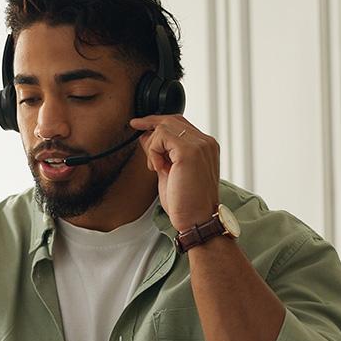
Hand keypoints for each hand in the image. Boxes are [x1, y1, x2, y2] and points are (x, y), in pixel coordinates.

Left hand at [129, 115, 220, 230]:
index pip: (180, 124)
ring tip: (156, 167)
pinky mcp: (189, 151)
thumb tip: (146, 137)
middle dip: (150, 123)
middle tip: (135, 126)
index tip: (139, 124)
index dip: (158, 121)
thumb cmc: (185, 203)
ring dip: (153, 145)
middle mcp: (206, 142)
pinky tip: (158, 168)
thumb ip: (160, 154)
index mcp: (205, 147)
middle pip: (172, 119)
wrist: (196, 220)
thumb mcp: (169, 172)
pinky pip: (162, 136)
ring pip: (165, 126)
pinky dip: (154, 151)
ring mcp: (200, 145)